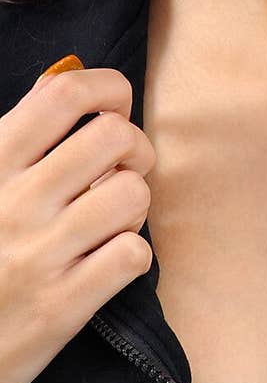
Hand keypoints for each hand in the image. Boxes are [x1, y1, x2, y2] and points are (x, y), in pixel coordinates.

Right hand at [0, 58, 154, 382]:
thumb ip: (17, 133)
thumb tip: (64, 75)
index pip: (65, 94)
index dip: (107, 88)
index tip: (114, 106)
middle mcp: (15, 203)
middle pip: (114, 136)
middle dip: (136, 147)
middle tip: (123, 168)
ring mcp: (40, 255)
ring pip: (131, 195)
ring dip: (134, 204)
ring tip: (112, 219)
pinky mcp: (61, 307)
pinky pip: (132, 256)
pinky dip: (132, 255)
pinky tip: (108, 259)